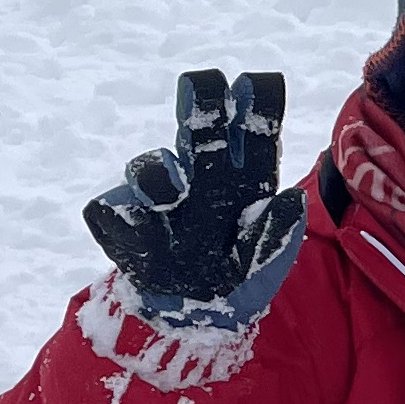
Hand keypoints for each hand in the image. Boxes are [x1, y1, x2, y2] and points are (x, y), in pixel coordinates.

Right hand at [83, 70, 301, 318]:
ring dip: (160, 175)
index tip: (256, 85)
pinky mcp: (119, 216)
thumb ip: (276, 233)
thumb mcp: (263, 263)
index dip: (255, 105)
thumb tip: (290, 200)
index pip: (252, 131)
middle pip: (200, 125)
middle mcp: (199, 174)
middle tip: (205, 85)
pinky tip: (143, 240)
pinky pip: (114, 208)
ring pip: (153, 166)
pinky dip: (126, 219)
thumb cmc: (235, 280)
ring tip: (169, 197)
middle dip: (202, 102)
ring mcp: (157, 193)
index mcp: (241, 179)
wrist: (189, 319)